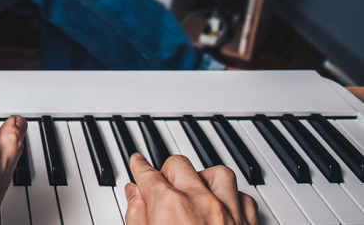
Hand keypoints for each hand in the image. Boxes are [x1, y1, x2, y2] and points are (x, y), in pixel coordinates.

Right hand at [125, 153, 258, 224]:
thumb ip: (137, 216)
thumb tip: (135, 196)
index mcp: (170, 205)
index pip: (148, 174)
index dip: (139, 167)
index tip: (137, 163)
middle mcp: (201, 202)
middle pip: (179, 165)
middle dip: (168, 172)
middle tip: (162, 185)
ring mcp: (229, 213)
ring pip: (218, 174)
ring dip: (203, 179)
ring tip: (195, 189)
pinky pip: (243, 198)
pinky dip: (231, 198)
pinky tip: (222, 206)